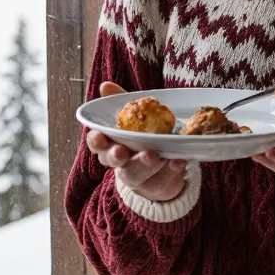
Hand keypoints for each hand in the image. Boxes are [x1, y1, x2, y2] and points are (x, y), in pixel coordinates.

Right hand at [86, 82, 188, 202]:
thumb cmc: (144, 138)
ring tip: (156, 155)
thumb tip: (106, 85)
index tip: (98, 136)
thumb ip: (122, 103)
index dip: (96, 141)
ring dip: (145, 164)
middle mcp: (121, 164)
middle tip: (123, 151)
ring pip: (137, 174)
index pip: (97, 144)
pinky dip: (171, 171)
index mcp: (112, 145)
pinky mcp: (158, 188)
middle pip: (113, 162)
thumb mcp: (135, 118)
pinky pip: (162, 181)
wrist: (166, 168)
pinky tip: (178, 161)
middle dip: (116, 156)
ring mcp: (139, 178)